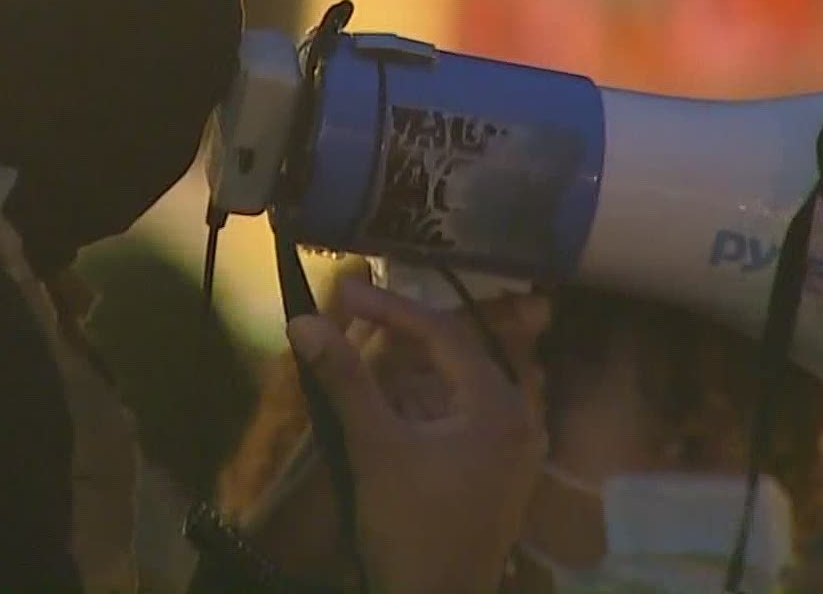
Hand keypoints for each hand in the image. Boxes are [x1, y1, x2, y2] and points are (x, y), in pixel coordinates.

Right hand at [285, 274, 550, 593]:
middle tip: (350, 318)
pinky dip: (423, 407)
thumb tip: (304, 321)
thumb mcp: (374, 447)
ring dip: (408, 374)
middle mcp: (518, 419)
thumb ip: (344, 379)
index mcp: (499, 406)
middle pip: (454, 357)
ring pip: (456, 389)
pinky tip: (388, 409)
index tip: (344, 295)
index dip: (390, 308)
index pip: (444, 333)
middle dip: (400, 338)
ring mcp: (513, 451)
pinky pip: (461, 420)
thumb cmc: (411, 527)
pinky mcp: (499, 476)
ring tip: (361, 360)